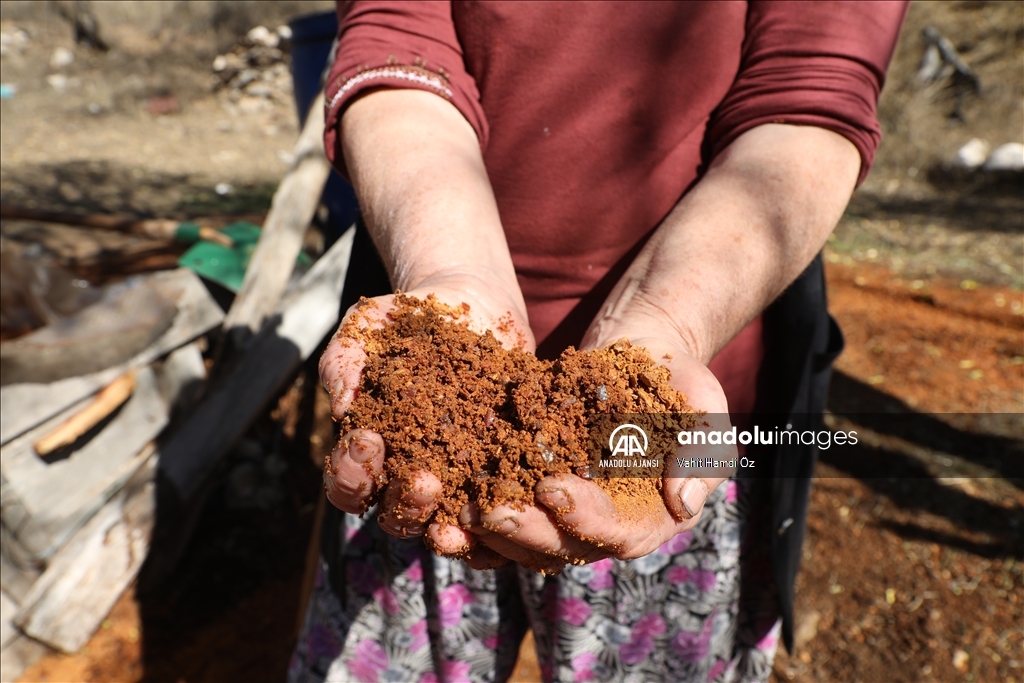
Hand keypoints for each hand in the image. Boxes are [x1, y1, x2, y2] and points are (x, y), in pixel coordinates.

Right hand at [318, 276, 534, 545]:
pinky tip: (521, 496)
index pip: (349, 486)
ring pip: (455, 524)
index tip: (367, 439)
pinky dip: (512, 510)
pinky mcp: (505, 472)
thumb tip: (343, 408)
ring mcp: (461, 481)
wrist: (474, 305)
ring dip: (460, 524)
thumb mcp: (368, 327)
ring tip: (472, 504)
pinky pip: (506, 506)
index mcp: (371, 456)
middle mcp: (412, 479)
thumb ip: (345, 361)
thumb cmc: (409, 321)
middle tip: (424, 479)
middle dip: (408, 505)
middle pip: (400, 519)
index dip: (351, 473)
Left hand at [424, 318, 735, 573]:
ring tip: (450, 516)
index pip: (617, 534)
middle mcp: (601, 527)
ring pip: (519, 537)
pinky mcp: (528, 487)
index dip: (584, 517)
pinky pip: (497, 504)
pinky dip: (466, 507)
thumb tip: (682, 504)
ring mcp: (561, 512)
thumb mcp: (703, 407)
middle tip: (488, 510)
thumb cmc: (680, 382)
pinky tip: (434, 494)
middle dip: (522, 530)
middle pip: (559, 545)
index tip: (552, 488)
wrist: (639, 357)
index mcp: (649, 520)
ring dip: (483, 533)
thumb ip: (701, 453)